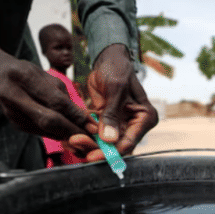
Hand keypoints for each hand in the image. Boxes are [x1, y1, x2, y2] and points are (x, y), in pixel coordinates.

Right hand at [0, 46, 94, 141]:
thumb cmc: (23, 72)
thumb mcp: (43, 74)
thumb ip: (61, 93)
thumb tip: (82, 115)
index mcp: (23, 78)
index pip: (55, 101)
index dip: (75, 115)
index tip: (92, 124)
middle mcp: (15, 97)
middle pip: (49, 120)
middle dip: (73, 131)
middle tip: (91, 138)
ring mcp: (13, 114)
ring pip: (46, 130)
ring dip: (67, 136)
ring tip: (85, 141)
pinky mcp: (16, 125)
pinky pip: (40, 132)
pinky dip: (56, 135)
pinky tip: (69, 136)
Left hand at [69, 44, 157, 161]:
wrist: (108, 59)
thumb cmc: (117, 68)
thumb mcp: (116, 89)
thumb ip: (112, 114)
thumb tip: (109, 139)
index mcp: (144, 118)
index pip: (129, 142)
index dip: (111, 152)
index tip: (93, 155)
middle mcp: (134, 125)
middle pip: (115, 147)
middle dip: (95, 148)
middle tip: (76, 143)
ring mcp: (119, 126)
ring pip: (103, 144)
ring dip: (87, 144)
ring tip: (70, 140)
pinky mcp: (106, 124)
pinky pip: (94, 135)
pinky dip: (83, 136)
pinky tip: (70, 137)